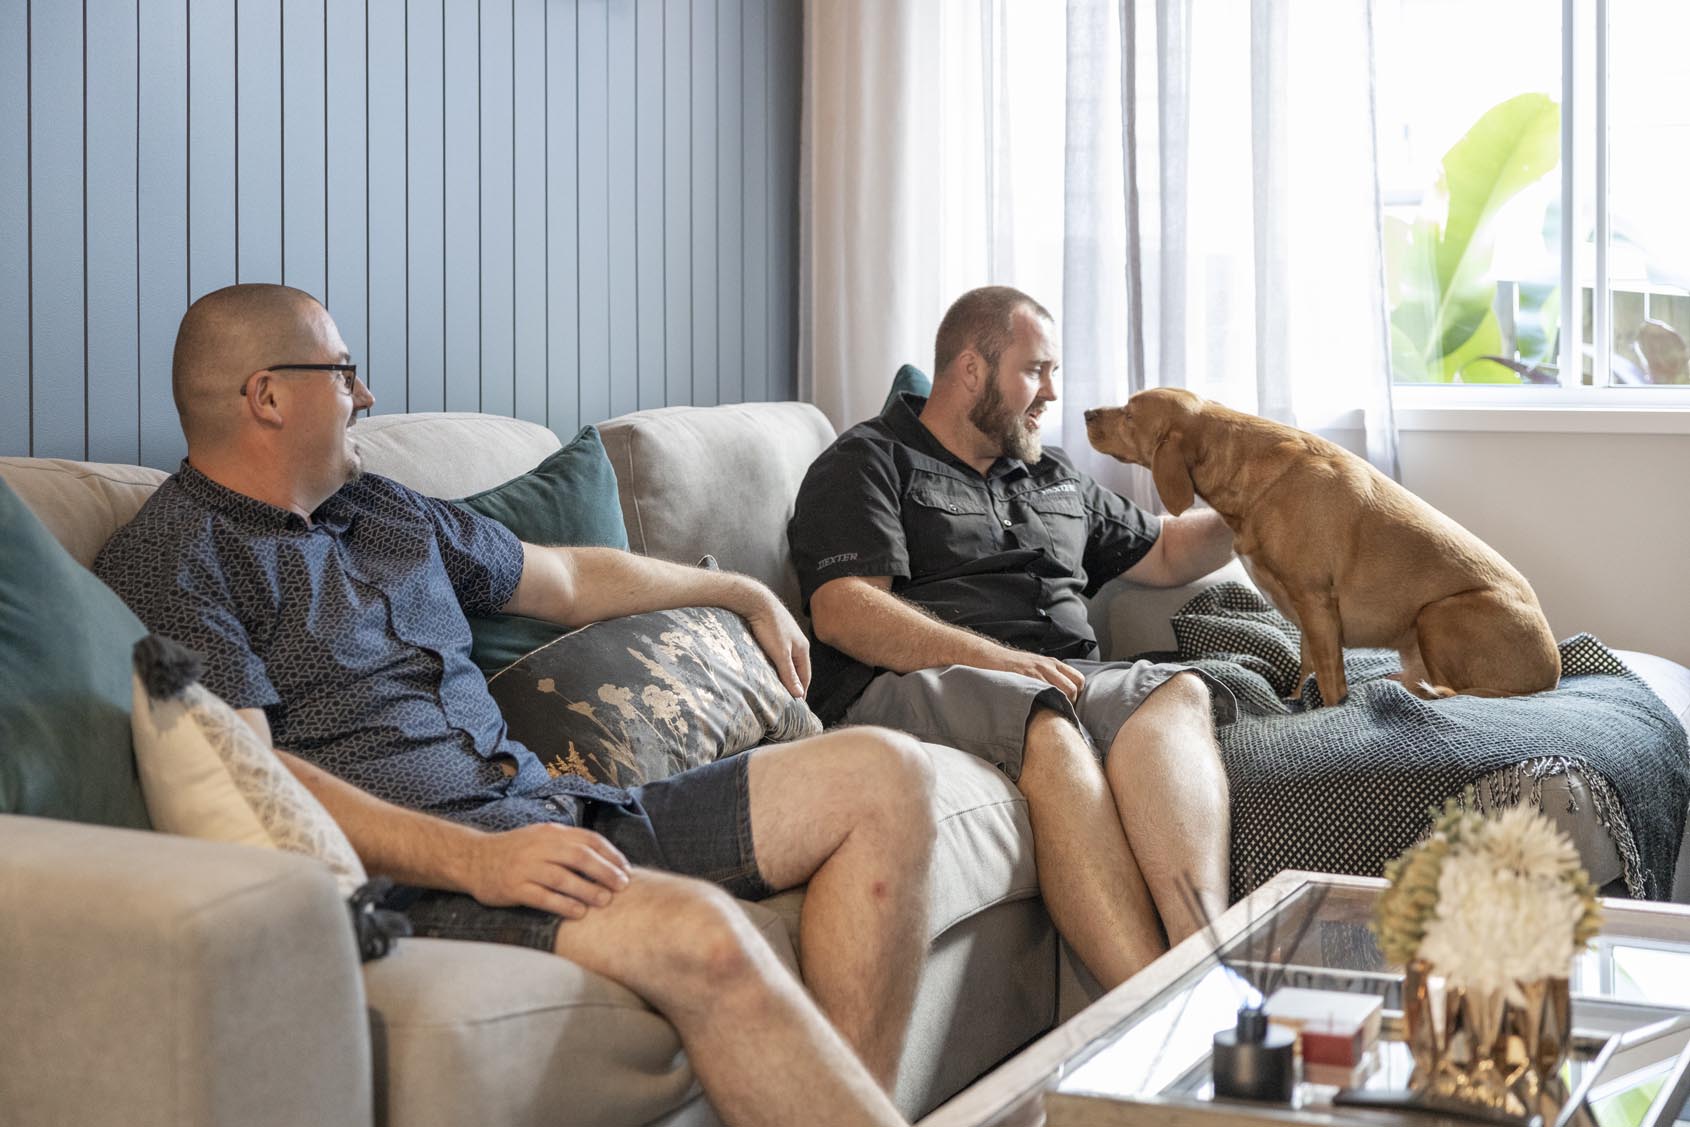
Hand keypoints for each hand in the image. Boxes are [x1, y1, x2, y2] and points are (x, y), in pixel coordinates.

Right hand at [461, 823, 631, 918]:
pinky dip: (562, 905)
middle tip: (622, 886)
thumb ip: (567, 844)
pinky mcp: (513, 887)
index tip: (625, 869)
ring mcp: (525, 867)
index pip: (588, 839)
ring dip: (587, 890)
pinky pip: (542, 897)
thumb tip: (606, 859)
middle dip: (604, 871)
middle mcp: (539, 847)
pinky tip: (578, 913)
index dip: (610, 854)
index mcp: (551, 833)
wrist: (473, 859)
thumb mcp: (541, 838)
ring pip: (562, 877)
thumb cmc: (515, 851)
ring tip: (605, 901)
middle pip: (579, 856)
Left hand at [744, 594, 811, 697]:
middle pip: (799, 668)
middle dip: (795, 683)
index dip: (802, 691)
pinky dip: (778, 664)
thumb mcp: (780, 654)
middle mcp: (798, 642)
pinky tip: (770, 668)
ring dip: (786, 674)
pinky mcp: (776, 633)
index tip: (797, 706)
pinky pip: (780, 654)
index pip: (806, 676)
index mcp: (803, 648)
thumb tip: (799, 694)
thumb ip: (789, 674)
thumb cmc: (769, 626)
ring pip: (789, 660)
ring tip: (780, 686)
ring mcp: (787, 637)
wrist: (756, 601)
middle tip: (789, 700)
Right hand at [984, 645, 1085, 701]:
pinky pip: (1044, 692)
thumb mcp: (1036, 666)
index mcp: (1053, 663)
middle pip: (1073, 688)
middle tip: (1059, 711)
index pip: (1079, 679)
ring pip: (1062, 692)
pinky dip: (1045, 703)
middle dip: (1070, 703)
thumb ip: (1049, 676)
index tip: (1068, 703)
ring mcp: (1037, 671)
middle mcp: (1049, 666)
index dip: (1077, 694)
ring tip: (1049, 712)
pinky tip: (1037, 708)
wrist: (991, 657)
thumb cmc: (1012, 666)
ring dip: (1058, 705)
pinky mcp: (1026, 677)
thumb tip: (1062, 696)